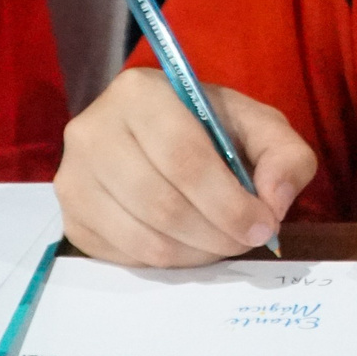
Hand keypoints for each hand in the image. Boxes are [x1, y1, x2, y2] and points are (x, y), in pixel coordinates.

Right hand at [55, 67, 313, 266]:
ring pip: (142, 238)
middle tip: (245, 240)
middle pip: (161, 203)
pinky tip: (187, 245)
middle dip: (216, 234)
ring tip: (220, 244)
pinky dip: (166, 262)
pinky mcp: (71, 217)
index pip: (183, 158)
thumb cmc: (210, 128)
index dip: (228, 202)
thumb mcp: (259, 126)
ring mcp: (72, 177)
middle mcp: (92, 130)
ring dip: (195, 253)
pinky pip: (124, 257)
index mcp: (139, 93)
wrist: (156, 136)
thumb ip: (285, 156)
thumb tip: (274, 202)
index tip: (262, 226)